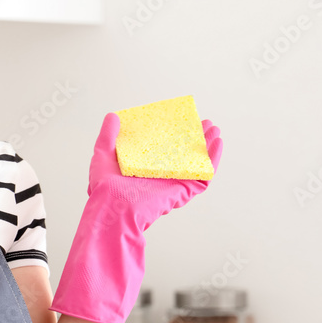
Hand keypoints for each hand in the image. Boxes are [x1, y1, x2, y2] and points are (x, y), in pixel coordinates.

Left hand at [87, 112, 222, 231]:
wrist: (113, 206)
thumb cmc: (105, 186)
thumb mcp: (103, 154)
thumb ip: (108, 136)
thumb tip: (113, 115)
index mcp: (144, 165)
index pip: (162, 146)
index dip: (173, 132)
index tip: (181, 117)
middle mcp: (160, 173)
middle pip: (183, 153)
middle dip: (196, 137)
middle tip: (204, 122)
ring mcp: (173, 181)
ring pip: (196, 162)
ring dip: (208, 146)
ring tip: (214, 129)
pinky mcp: (183, 190)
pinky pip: (203, 176)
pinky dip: (214, 160)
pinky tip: (218, 143)